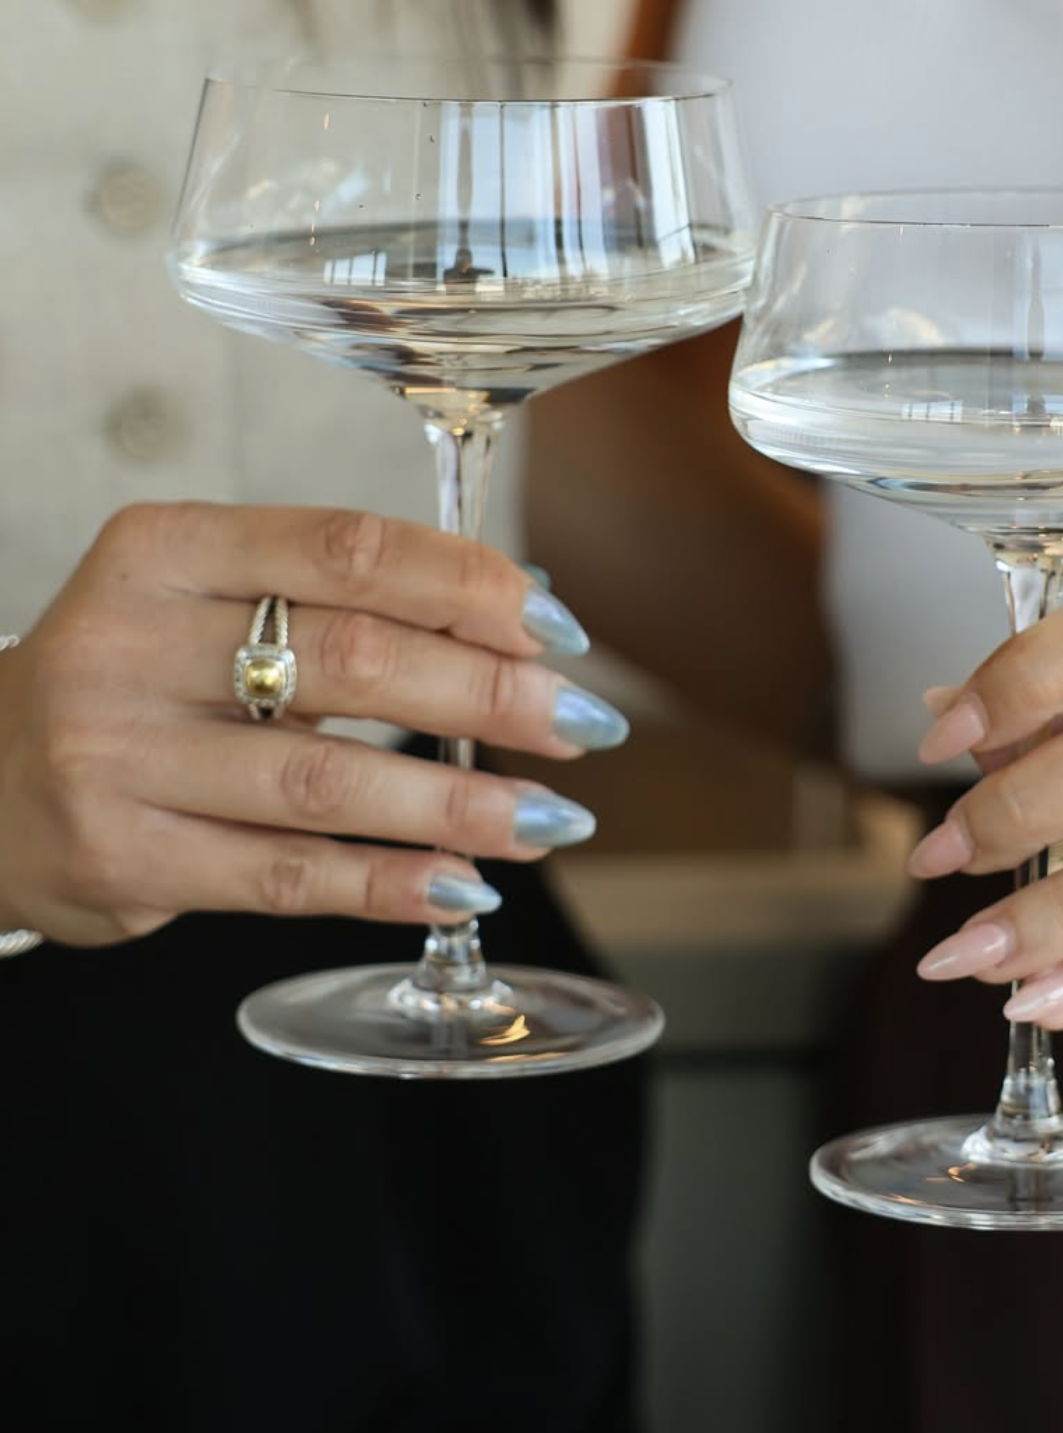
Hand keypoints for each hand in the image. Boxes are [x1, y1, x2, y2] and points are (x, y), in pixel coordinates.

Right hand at [0, 503, 625, 945]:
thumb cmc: (135, 681)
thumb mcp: (202, 601)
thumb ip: (333, 601)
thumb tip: (522, 621)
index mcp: (162, 549)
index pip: (347, 549)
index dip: (469, 585)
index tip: (556, 626)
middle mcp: (128, 643)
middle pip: (352, 660)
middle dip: (489, 696)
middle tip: (580, 725)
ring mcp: (112, 756)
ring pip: (326, 781)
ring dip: (459, 803)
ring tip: (548, 819)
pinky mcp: (120, 856)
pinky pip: (283, 876)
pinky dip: (387, 883)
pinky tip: (463, 883)